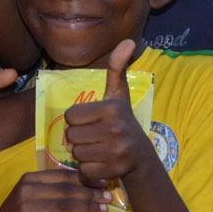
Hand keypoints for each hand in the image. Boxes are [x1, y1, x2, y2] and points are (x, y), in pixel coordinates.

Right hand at [0, 169, 111, 211]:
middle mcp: (27, 191)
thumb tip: (86, 184)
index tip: (103, 182)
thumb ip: (52, 188)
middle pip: (66, 190)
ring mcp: (27, 209)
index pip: (63, 175)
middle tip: (108, 197)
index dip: (85, 178)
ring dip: (87, 208)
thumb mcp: (31, 195)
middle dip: (90, 193)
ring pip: (64, 206)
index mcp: (30, 179)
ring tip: (103, 210)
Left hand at [64, 40, 154, 186]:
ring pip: (76, 153)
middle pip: (71, 135)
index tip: (91, 121)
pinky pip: (83, 170)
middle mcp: (115, 129)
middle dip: (79, 138)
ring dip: (83, 154)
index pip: (70, 116)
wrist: (142, 157)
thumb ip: (117, 67)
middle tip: (94, 137)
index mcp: (111, 108)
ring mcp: (115, 151)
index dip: (77, 120)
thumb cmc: (123, 121)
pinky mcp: (114, 171)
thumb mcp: (119, 94)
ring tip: (98, 149)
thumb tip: (129, 40)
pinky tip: (101, 163)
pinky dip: (88, 170)